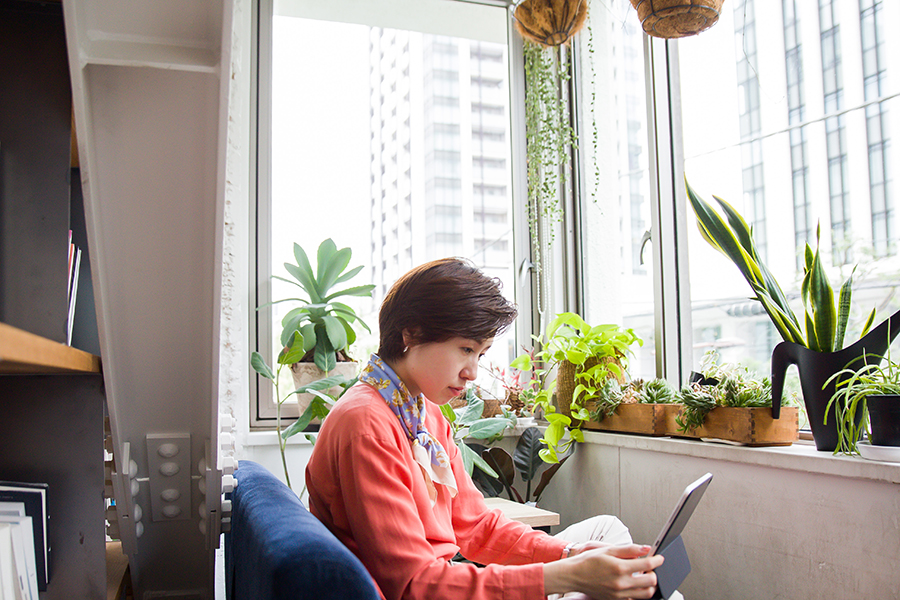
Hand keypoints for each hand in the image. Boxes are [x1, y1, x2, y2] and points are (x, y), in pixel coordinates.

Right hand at [544, 544, 663, 599]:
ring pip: (646, 594)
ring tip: (644, 576)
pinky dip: (638, 592)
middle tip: (651, 568)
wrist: (574, 575)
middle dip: (655, 573)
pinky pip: (634, 599)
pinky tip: (633, 584)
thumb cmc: (588, 562)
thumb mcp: (608, 550)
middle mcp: (621, 583)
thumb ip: (629, 549)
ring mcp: (619, 594)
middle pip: (651, 582)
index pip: (647, 565)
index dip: (657, 560)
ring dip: (649, 585)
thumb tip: (645, 548)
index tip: (659, 558)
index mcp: (619, 568)